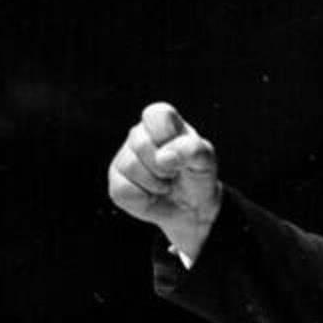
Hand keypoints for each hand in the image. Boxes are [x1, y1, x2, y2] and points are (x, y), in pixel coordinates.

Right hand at [107, 102, 220, 259]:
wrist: (192, 208)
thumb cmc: (197, 176)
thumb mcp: (205, 161)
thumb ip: (193, 150)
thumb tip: (164, 157)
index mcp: (162, 122)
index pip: (156, 114)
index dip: (167, 136)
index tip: (180, 151)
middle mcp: (139, 135)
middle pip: (141, 144)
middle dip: (164, 166)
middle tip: (175, 173)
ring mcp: (124, 158)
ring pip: (131, 166)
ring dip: (155, 183)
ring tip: (165, 184)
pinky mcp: (116, 182)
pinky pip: (123, 189)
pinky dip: (144, 199)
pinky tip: (152, 196)